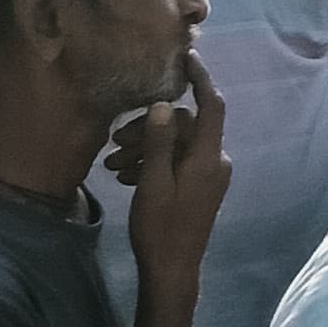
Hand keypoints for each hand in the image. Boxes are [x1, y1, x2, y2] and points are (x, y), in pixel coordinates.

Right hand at [111, 54, 229, 300]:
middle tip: (114, 144)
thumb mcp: (153, 183)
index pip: (211, 105)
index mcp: (208, 156)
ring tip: (112, 165)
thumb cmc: (160, 227)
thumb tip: (163, 104)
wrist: (172, 270)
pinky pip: (177, 163)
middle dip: (149, 129)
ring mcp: (209, 175)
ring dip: (145, 149)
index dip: (200, 78)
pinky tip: (127, 176)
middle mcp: (215, 160)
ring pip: (176, 146)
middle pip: (183, 127)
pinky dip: (153, 164)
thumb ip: (159, 142)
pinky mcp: (199, 187)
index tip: (186, 56)